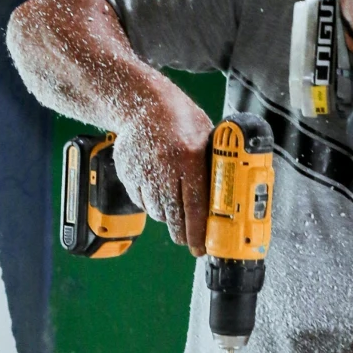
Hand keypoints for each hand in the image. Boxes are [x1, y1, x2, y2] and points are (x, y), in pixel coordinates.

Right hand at [111, 81, 213, 252]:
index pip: (196, 206)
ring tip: (174, 204)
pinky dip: (150, 202)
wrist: (142, 104)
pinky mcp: (127, 173)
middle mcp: (164, 168)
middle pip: (173, 215)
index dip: (198, 232)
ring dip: (167, 215)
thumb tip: (225, 198)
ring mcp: (142, 171)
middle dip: (181, 232)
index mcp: (189, 158)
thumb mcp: (205, 137)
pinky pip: (141, 201)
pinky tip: (157, 188)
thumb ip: (211, 166)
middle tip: (188, 239)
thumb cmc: (180, 119)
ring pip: (156, 211)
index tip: (200, 247)